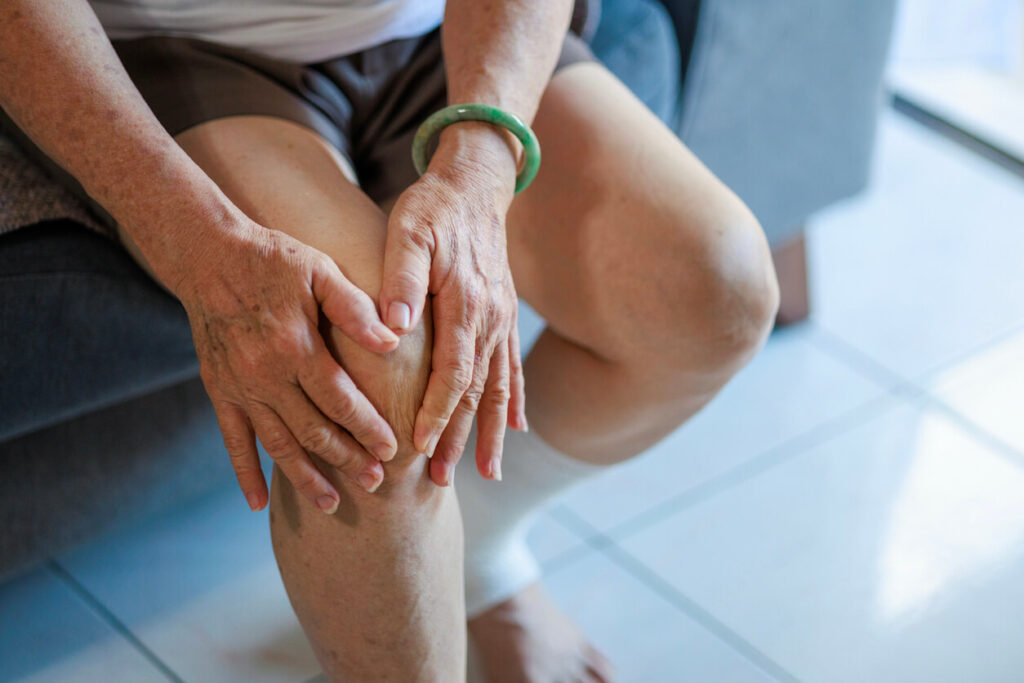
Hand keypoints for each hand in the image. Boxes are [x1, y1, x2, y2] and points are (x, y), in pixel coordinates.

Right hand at [173, 216, 400, 512]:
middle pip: (312, 430)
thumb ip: (354, 308)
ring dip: (305, 477)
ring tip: (332, 505)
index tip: (392, 451)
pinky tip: (258, 503)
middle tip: (376, 485)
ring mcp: (239, 387)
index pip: (339, 399)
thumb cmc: (273, 260)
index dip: (367, 428)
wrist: (207, 255)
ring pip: (276, 444)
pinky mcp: (219, 390)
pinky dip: (244, 473)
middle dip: (346, 460)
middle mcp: (265, 375)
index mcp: (295, 346)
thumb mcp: (319, 270)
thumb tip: (392, 342)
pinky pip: (232, 440)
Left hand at [379, 124, 527, 486]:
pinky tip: (519, 429)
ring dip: (492, 431)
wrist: (475, 183)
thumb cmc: (433, 208)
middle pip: (476, 391)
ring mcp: (502, 321)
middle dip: (460, 437)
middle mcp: (491, 319)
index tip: (418, 446)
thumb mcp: (408, 231)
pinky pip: (513, 368)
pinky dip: (515, 401)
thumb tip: (395, 328)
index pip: (452, 372)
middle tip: (439, 479)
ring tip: (487, 473)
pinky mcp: (504, 316)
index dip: (436, 412)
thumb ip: (402, 279)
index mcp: (467, 304)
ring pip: (498, 387)